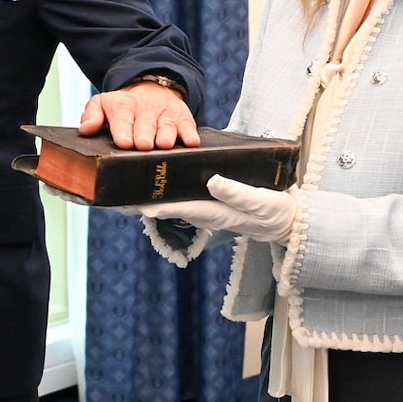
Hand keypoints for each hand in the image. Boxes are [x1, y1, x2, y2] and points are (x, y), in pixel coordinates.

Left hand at [77, 81, 199, 149]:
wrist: (152, 88)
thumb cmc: (125, 105)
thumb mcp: (104, 103)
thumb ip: (92, 115)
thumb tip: (85, 129)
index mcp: (123, 106)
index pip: (122, 118)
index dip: (123, 130)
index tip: (124, 142)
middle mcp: (145, 109)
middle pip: (145, 123)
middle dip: (145, 134)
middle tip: (143, 145)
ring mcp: (165, 113)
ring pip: (166, 124)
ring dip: (166, 134)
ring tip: (164, 144)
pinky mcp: (182, 116)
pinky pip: (187, 124)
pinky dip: (190, 133)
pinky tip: (191, 142)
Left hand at [122, 176, 297, 241]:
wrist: (289, 220)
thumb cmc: (276, 211)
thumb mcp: (259, 202)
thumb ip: (236, 193)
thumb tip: (210, 181)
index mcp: (214, 213)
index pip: (175, 208)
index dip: (151, 204)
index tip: (130, 201)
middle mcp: (205, 212)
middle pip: (167, 206)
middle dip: (141, 201)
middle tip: (113, 194)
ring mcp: (208, 208)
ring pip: (172, 201)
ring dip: (151, 195)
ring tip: (124, 185)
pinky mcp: (212, 201)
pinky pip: (183, 196)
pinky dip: (167, 190)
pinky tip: (155, 181)